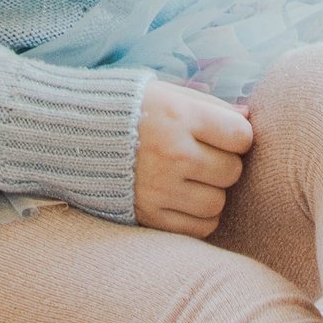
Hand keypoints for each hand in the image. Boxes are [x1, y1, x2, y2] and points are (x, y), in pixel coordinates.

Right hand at [134, 76, 254, 237]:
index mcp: (179, 116)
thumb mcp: (168, 93)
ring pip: (218, 203)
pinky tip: (185, 198)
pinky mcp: (149, 216)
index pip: (241, 136)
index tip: (224, 135)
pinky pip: (199, 229)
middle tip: (205, 156)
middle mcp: (172, 154)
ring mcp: (160, 188)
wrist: (74, 135)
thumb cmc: (129, 109)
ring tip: (193, 178)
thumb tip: (248, 117)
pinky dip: (199, 217)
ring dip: (212, 192)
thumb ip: (209, 105)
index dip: (238, 136)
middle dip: (224, 163)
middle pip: (232, 171)